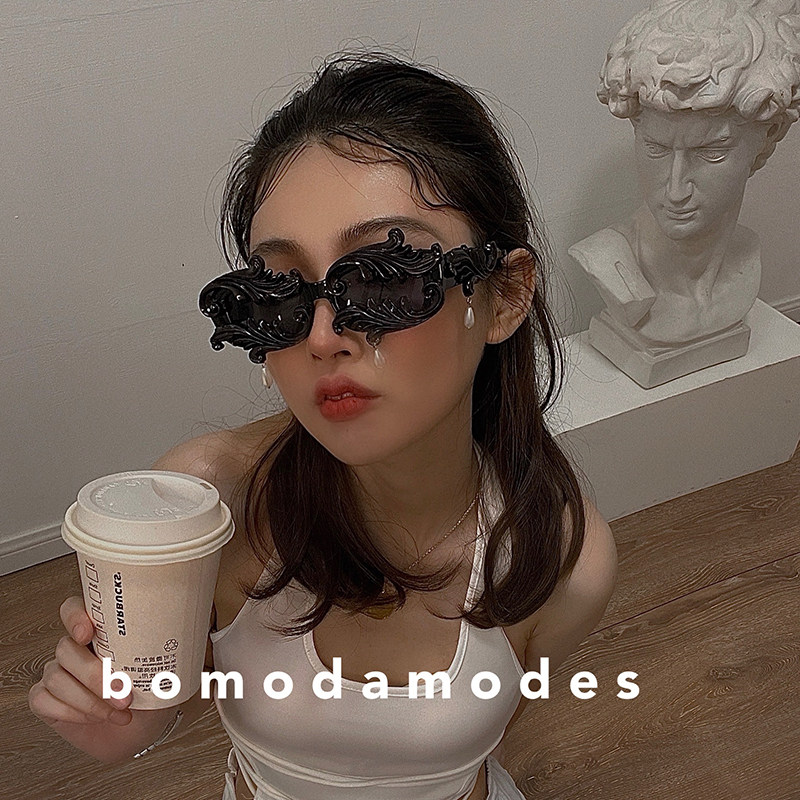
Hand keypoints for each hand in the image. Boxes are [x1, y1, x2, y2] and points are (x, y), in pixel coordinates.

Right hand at [27, 596, 152, 760]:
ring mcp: (58, 672)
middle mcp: (76, 648)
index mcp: (102, 632)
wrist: (141, 731)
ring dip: (90, 700)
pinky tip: (95, 717)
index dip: (74, 617)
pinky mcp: (47, 699)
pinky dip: (72, 712)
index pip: (74, 609)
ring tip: (119, 711)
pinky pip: (44, 700)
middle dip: (95, 675)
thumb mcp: (166, 668)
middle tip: (123, 694)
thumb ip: (166, 649)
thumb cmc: (152, 694)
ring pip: (57, 678)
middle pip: (66, 649)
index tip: (88, 632)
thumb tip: (185, 630)